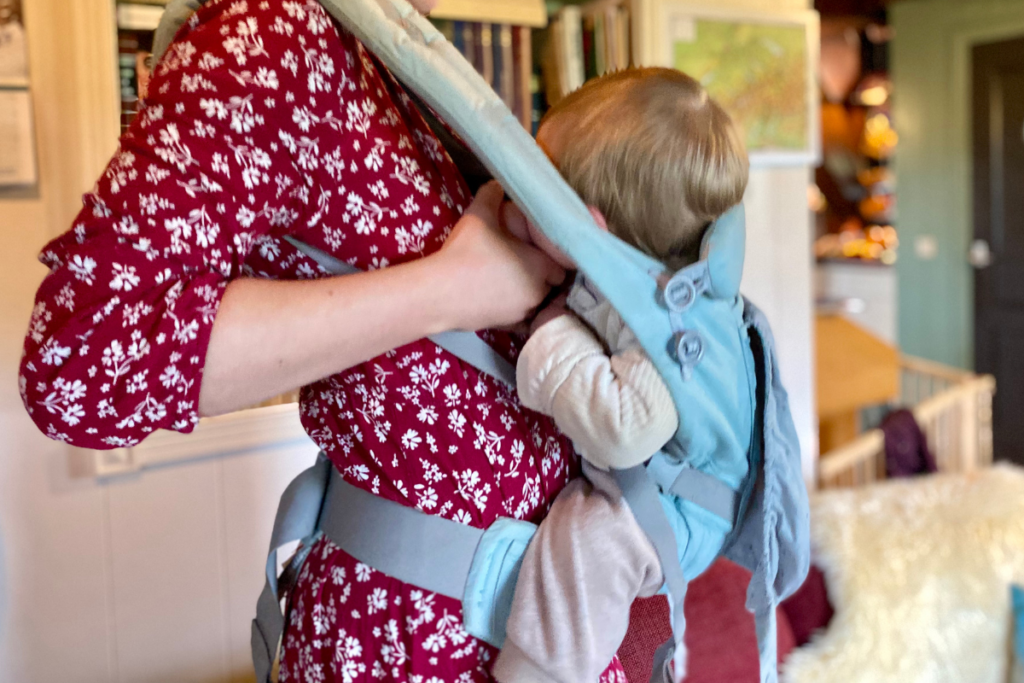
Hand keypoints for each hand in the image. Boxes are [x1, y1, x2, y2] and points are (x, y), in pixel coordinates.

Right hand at [433, 182, 565, 331]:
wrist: (439, 293)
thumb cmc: (466, 252)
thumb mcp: (478, 215)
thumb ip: (492, 195)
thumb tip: (498, 184)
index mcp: (540, 266)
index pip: (561, 266)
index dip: (551, 258)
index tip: (537, 251)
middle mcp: (537, 293)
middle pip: (550, 285)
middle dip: (541, 276)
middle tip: (523, 263)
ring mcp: (522, 313)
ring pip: (535, 302)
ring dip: (527, 293)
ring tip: (509, 280)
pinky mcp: (506, 327)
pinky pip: (519, 319)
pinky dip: (513, 310)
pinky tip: (498, 298)